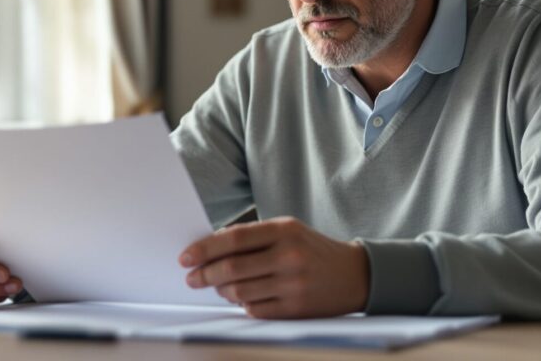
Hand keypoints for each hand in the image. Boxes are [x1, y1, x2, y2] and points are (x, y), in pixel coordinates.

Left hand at [179, 217, 368, 318]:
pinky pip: (255, 309)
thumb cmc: (312, 249)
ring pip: (240, 291)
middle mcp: (288, 256)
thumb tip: (210, 246)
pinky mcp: (296, 308)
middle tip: (192, 278)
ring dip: (221, 291)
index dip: (204, 249)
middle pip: (232, 268)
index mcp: (284, 230)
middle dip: (205, 274)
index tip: (186, 257)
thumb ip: (253, 237)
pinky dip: (241, 304)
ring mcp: (293, 284)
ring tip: (217, 287)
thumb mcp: (288, 230)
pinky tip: (240, 298)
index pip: (233, 239)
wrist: (355, 275)